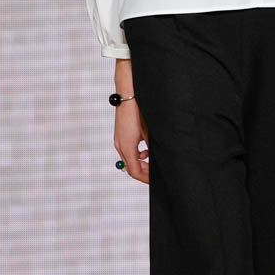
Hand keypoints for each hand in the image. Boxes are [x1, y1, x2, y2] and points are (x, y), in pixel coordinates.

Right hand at [113, 61, 149, 183]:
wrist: (129, 94)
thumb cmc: (140, 111)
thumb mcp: (149, 132)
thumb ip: (151, 149)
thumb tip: (156, 160)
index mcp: (127, 147)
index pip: (134, 172)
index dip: (145, 179)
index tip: (155, 181)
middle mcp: (120, 146)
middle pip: (130, 168)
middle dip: (143, 173)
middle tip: (155, 174)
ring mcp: (119, 140)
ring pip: (128, 160)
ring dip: (140, 164)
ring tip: (151, 162)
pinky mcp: (120, 135)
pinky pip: (127, 151)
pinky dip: (136, 154)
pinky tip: (145, 150)